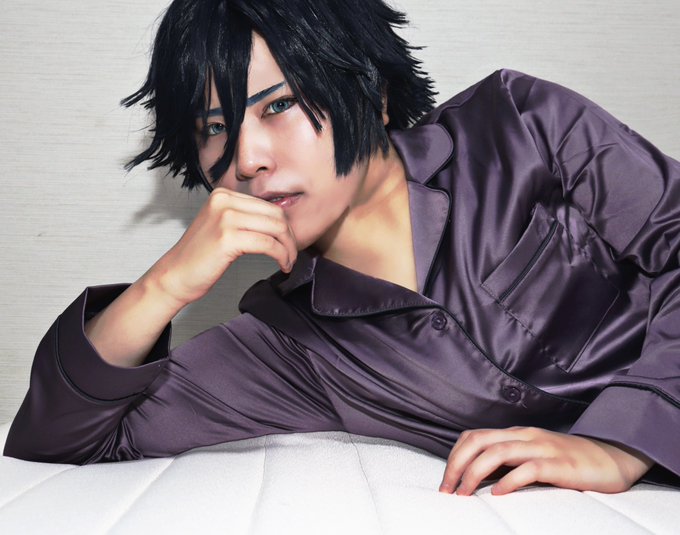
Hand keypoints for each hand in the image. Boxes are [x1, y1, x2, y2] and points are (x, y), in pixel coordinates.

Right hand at [146, 187, 296, 307]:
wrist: (174, 276)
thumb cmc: (199, 257)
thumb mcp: (221, 226)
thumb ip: (245, 218)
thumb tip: (281, 222)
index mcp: (223, 195)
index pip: (268, 205)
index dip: (285, 226)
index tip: (288, 244)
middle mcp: (224, 201)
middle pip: (276, 214)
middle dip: (290, 237)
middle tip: (292, 255)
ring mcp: (225, 218)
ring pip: (276, 228)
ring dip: (289, 248)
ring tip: (288, 262)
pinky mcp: (228, 238)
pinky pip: (268, 244)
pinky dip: (281, 256)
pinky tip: (282, 266)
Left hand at [439, 426, 653, 495]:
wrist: (612, 457)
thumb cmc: (569, 461)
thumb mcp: (533, 456)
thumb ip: (509, 461)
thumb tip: (478, 478)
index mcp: (515, 434)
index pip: (473, 437)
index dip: (454, 457)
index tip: (446, 482)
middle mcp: (525, 436)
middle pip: (478, 441)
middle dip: (456, 464)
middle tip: (448, 490)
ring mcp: (542, 448)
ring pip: (498, 452)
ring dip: (475, 473)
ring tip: (466, 493)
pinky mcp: (560, 465)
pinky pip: (528, 469)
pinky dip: (509, 480)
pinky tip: (499, 494)